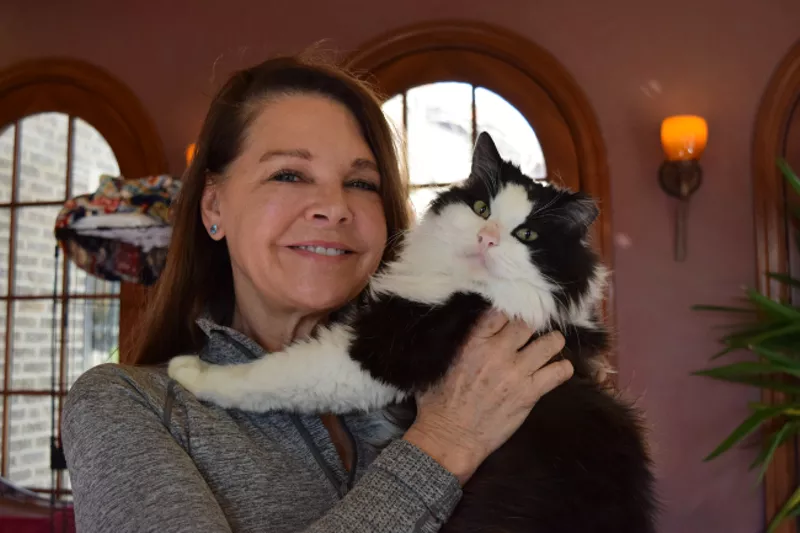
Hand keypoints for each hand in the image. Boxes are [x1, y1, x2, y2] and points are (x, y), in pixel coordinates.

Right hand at [402, 311, 570, 484]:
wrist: (451, 438)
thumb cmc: (438, 403)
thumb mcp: (441, 363)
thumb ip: (459, 342)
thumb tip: (467, 327)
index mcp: (473, 342)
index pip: (499, 311)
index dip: (509, 311)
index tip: (512, 314)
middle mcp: (497, 353)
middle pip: (527, 323)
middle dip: (532, 324)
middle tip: (533, 329)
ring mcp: (516, 373)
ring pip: (550, 343)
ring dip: (552, 342)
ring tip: (550, 344)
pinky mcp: (530, 393)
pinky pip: (558, 373)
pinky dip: (562, 368)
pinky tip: (558, 369)